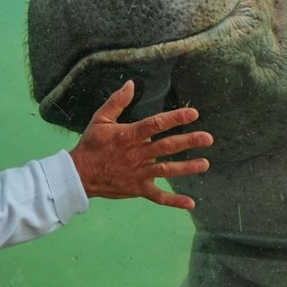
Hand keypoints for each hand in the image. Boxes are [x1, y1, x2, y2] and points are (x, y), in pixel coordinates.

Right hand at [69, 80, 212, 209]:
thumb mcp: (100, 119)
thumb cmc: (91, 145)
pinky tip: (190, 203)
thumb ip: (116, 101)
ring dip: (186, 168)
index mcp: (129, 136)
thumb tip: (130, 84)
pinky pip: (158, 197)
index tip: (193, 113)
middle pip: (166, 147)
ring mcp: (138, 173)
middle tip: (208, 138)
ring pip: (166, 170)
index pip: (155, 125)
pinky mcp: (138, 189)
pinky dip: (174, 201)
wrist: (79, 175)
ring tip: (205, 163)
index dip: (174, 118)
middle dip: (188, 142)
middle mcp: (136, 155)